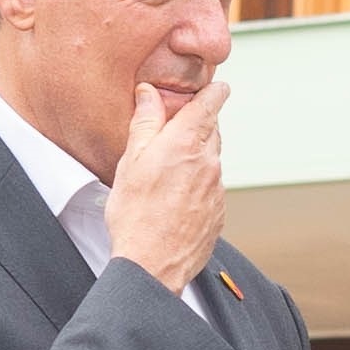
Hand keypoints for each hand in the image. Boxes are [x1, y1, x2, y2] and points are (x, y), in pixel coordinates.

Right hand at [106, 78, 228, 291]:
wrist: (153, 264)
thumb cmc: (135, 214)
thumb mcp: (131, 160)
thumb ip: (145, 122)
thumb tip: (150, 93)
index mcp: (186, 143)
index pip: (211, 104)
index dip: (215, 91)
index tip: (217, 85)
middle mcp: (209, 163)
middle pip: (212, 131)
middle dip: (199, 124)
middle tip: (178, 126)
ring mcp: (217, 189)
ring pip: (212, 159)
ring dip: (197, 155)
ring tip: (169, 168)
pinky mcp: (219, 211)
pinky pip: (212, 187)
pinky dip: (198, 183)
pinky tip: (175, 196)